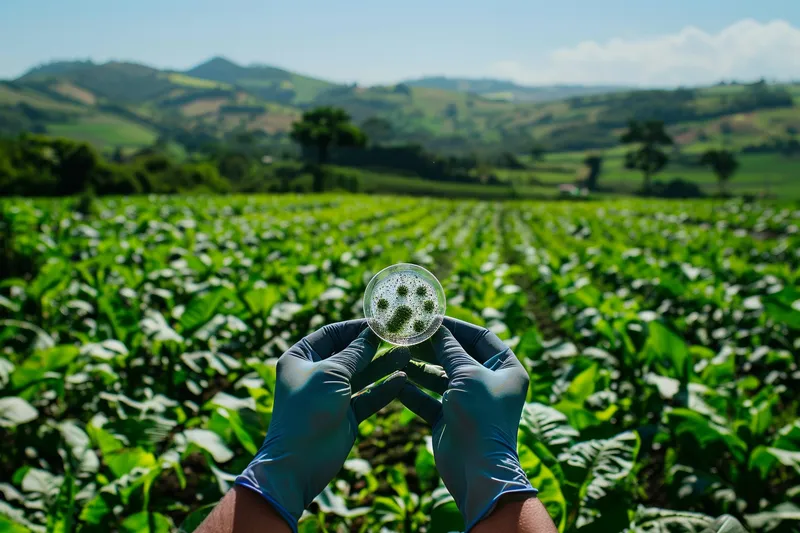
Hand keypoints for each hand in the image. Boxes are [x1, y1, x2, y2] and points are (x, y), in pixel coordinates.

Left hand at [235, 319, 408, 531]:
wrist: (300, 460)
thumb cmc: (308, 409)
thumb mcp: (332, 372)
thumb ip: (355, 352)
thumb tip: (373, 332)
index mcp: (300, 357)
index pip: (331, 333)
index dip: (356, 327)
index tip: (381, 323)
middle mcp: (315, 374)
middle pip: (349, 353)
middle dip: (374, 346)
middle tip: (400, 337)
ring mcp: (331, 395)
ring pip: (361, 375)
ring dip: (383, 366)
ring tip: (407, 355)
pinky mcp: (345, 414)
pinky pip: (367, 397)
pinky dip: (384, 389)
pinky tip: (402, 379)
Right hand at [399, 318, 536, 530]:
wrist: (477, 469)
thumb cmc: (480, 416)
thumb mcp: (466, 374)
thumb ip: (449, 347)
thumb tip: (435, 324)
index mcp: (506, 369)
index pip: (480, 337)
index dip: (455, 326)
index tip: (429, 318)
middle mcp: (489, 383)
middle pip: (457, 356)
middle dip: (432, 346)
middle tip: (406, 335)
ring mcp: (468, 402)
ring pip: (440, 377)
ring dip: (419, 367)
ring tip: (396, 354)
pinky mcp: (449, 419)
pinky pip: (429, 400)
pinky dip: (414, 392)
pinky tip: (396, 382)